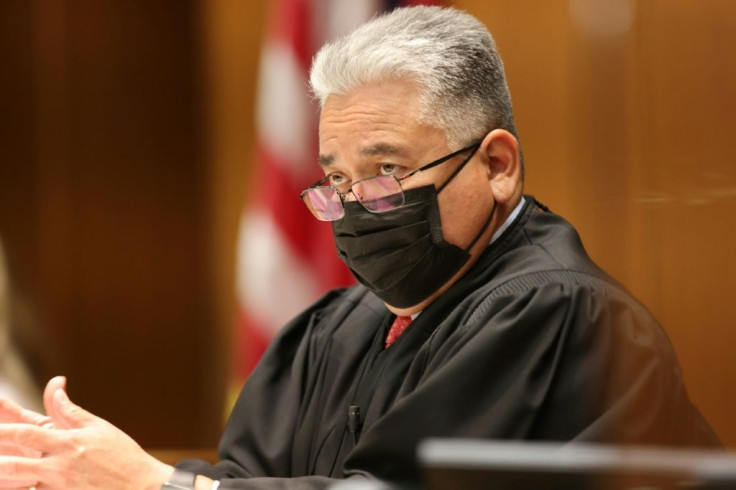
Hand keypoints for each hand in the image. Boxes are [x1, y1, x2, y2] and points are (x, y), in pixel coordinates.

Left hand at [0, 377, 173, 489]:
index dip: (3, 429)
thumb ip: (72, 412)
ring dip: (6, 478)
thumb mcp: (100, 428)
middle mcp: (59, 466)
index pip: (26, 433)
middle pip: (14, 465)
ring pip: (21, 484)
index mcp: (68, 442)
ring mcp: (59, 487)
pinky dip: (29, 489)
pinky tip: (25, 484)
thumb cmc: (123, 456)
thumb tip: (57, 389)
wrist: (142, 487)